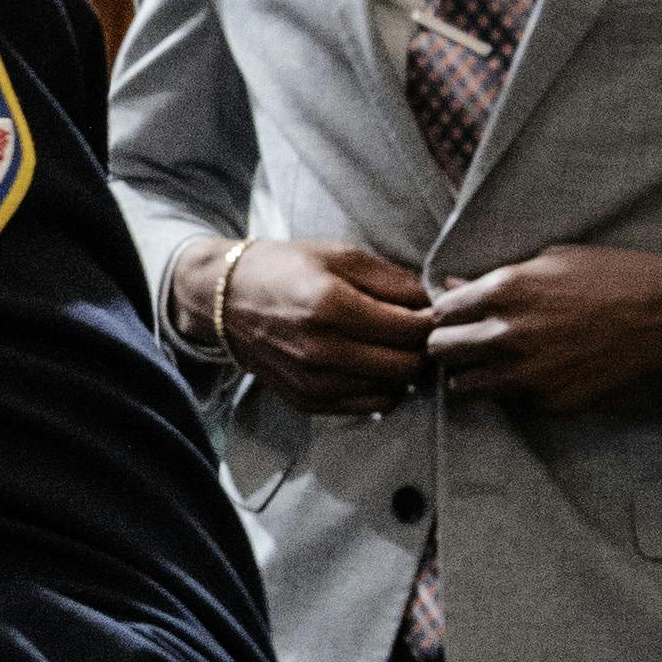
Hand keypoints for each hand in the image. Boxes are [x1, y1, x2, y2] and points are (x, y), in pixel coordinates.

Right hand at [212, 237, 432, 411]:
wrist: (227, 300)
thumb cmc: (287, 269)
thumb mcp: (341, 255)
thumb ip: (394, 280)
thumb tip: (434, 305)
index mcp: (331, 306)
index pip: (412, 329)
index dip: (431, 320)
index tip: (426, 311)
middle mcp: (321, 351)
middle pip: (407, 366)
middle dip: (420, 348)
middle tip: (413, 332)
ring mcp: (312, 381)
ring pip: (392, 390)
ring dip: (400, 371)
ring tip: (389, 348)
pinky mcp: (306, 400)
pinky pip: (368, 406)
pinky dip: (379, 388)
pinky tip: (369, 365)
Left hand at [423, 245, 661, 410]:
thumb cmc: (615, 276)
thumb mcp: (553, 259)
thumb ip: (495, 279)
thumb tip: (452, 287)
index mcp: (505, 291)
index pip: (440, 312)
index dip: (446, 314)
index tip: (458, 316)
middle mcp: (508, 335)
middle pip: (441, 351)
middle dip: (448, 345)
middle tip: (466, 342)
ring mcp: (528, 373)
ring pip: (464, 386)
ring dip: (472, 374)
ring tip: (494, 362)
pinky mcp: (550, 401)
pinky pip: (514, 400)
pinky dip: (519, 390)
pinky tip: (542, 371)